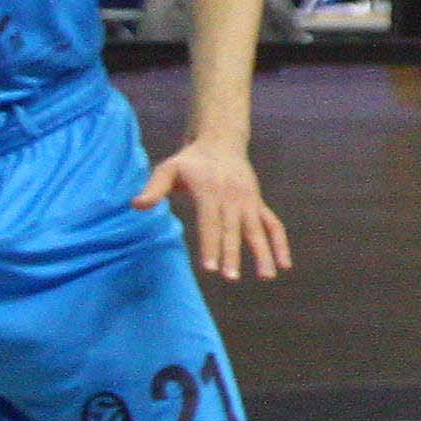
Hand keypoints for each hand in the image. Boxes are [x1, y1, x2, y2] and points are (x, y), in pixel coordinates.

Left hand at [133, 135, 291, 284]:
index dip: (211, 244)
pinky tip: (284, 264)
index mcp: (210, 190)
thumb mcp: (168, 168)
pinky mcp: (258, 204)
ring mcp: (249, 201)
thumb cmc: (191, 160)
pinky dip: (280, 243)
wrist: (222, 141)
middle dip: (232, 254)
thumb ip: (154, 188)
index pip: (210, 222)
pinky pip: (272, 225)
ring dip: (263, 253)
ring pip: (258, 229)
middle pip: (233, 229)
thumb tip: (136, 205)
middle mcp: (233, 197)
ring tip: (266, 277)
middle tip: (230, 278)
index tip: (210, 267)